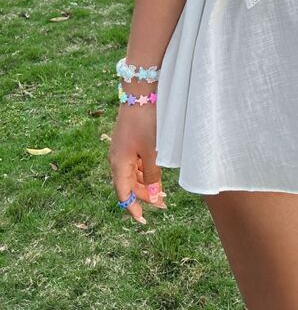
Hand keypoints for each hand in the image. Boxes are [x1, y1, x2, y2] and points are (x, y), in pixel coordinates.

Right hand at [108, 104, 166, 224]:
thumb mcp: (152, 151)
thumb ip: (152, 175)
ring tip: (162, 192)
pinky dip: (144, 171)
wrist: (140, 93)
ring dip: (145, 184)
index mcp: (118, 164)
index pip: (123, 194)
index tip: (143, 220)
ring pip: (131, 174)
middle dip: (144, 196)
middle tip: (163, 204)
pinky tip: (155, 174)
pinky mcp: (127, 141)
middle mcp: (116, 159)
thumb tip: (153, 195)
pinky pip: (134, 163)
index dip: (133, 208)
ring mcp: (121, 149)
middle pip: (128, 185)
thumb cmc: (146, 122)